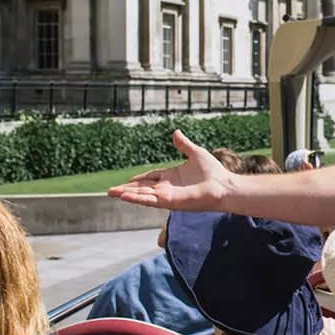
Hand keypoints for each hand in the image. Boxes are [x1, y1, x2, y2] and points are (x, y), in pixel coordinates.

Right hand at [107, 130, 233, 209]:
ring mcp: (167, 196)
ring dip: (127, 194)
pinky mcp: (170, 202)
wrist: (223, 185)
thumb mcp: (195, 153)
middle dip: (126, 190)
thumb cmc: (214, 172)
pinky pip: (150, 200)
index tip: (128, 180)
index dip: (139, 179)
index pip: (150, 178)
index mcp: (171, 176)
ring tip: (112, 193)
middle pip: (142, 188)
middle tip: (111, 191)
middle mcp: (167, 187)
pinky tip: (125, 197)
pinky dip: (137, 198)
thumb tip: (176, 132)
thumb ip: (184, 145)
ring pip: (142, 195)